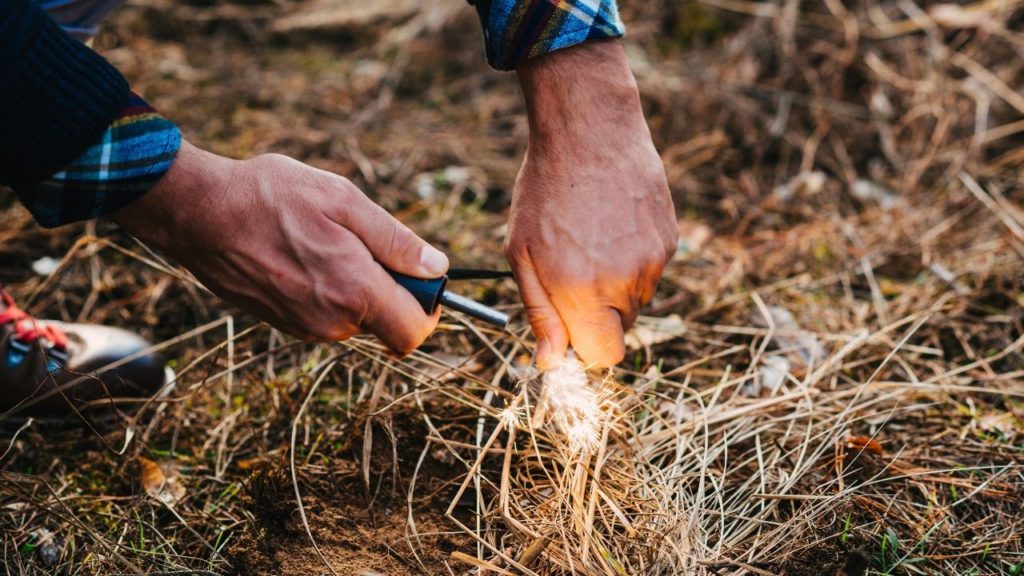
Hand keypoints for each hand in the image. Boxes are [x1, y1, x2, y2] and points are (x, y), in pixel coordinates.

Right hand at [111, 141, 448, 353]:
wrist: (199, 214)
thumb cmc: (270, 197)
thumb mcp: (343, 200)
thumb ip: (396, 240)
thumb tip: (436, 268)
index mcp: (355, 291)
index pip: (415, 332)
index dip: (429, 308)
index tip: (422, 278)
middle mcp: (332, 322)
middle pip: (388, 324)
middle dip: (393, 291)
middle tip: (366, 243)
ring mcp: (306, 327)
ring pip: (357, 317)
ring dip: (358, 285)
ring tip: (325, 240)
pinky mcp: (285, 324)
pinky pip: (328, 314)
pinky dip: (330, 289)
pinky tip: (304, 253)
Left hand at [508, 40, 676, 368]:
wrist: (589, 130)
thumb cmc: (544, 190)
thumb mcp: (521, 254)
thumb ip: (540, 313)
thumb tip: (550, 362)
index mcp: (583, 291)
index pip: (603, 357)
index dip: (585, 348)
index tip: (569, 326)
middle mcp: (625, 282)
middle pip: (619, 329)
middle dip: (596, 314)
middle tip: (572, 268)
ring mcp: (653, 260)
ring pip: (636, 299)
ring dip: (615, 284)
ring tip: (591, 238)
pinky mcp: (669, 239)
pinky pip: (650, 270)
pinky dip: (632, 258)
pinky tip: (611, 223)